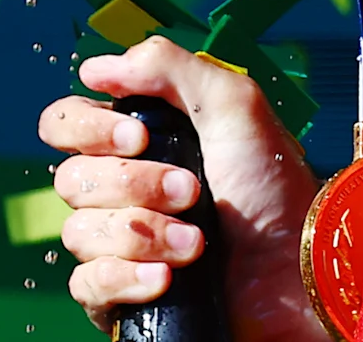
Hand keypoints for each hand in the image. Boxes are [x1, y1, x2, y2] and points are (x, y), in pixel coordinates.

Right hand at [41, 38, 331, 341]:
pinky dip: (126, 279)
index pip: (65, 123)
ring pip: (80, 233)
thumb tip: (94, 67)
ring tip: (196, 242)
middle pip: (70, 179)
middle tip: (191, 191)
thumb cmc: (275, 190)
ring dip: (143, 234)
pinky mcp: (123, 295)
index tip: (138, 137)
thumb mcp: (234, 105)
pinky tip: (166, 278)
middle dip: (134, 185)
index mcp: (137, 141)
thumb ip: (165, 65)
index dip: (87, 127)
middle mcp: (121, 190)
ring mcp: (120, 245)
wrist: (298, 271)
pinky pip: (88, 285)